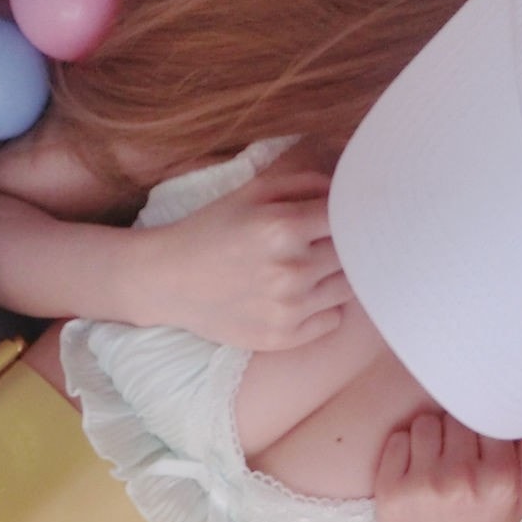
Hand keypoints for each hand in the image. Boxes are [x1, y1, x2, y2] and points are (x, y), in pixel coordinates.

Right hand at [132, 149, 351, 349]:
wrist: (168, 280)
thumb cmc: (213, 229)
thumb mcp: (253, 191)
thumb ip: (305, 183)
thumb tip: (348, 190)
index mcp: (284, 227)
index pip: (349, 219)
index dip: (349, 215)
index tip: (342, 217)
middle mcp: (291, 270)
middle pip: (352, 255)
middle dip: (343, 246)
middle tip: (321, 243)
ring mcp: (289, 308)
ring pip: (348, 288)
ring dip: (335, 277)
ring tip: (309, 269)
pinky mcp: (284, 337)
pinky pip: (332, 319)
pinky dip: (324, 308)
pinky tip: (299, 296)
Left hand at [373, 413, 521, 521]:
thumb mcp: (521, 500)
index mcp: (501, 481)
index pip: (487, 418)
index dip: (481, 426)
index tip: (476, 442)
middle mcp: (463, 480)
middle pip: (454, 418)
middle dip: (454, 432)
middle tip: (454, 455)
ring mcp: (423, 485)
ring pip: (424, 423)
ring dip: (428, 437)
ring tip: (433, 462)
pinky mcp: (391, 490)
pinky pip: (397, 439)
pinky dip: (403, 449)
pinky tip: (413, 472)